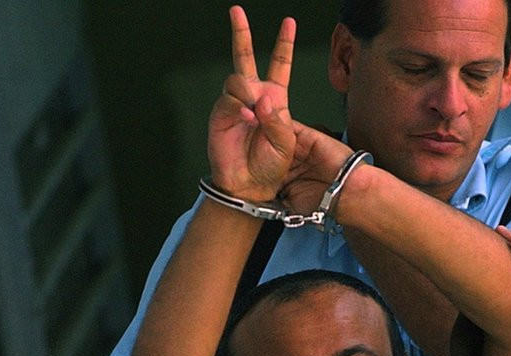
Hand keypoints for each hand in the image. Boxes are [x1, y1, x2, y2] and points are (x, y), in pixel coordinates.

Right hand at [207, 7, 351, 205]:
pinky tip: (247, 120)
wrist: (249, 183)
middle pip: (245, 57)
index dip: (283, 43)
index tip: (288, 22)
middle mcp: (254, 95)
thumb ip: (278, 119)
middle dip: (241, 33)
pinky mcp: (221, 113)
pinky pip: (230, 99)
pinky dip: (240, 107)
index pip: (279, 64)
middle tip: (236, 11)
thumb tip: (262, 95)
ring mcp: (236, 103)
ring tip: (254, 117)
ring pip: (238, 79)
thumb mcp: (286, 141)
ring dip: (249, 94)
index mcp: (275, 98)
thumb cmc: (271, 164)